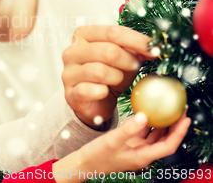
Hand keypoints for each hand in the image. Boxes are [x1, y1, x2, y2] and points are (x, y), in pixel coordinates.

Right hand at [52, 112, 190, 182]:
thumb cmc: (97, 156)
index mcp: (142, 157)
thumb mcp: (112, 141)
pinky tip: (148, 111)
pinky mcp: (129, 143)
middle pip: (165, 140)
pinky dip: (148, 122)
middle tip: (180, 109)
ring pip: (155, 136)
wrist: (84, 163)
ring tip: (168, 108)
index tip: (185, 118)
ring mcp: (136, 148)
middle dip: (174, 126)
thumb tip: (144, 115)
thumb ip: (128, 128)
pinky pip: (143, 132)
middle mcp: (142, 153)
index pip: (168, 146)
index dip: (179, 133)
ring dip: (163, 124)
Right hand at [62, 25, 157, 128]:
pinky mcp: (69, 93)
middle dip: (128, 61)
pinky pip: (90, 90)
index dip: (137, 40)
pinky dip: (103, 92)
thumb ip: (136, 48)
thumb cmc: (110, 75)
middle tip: (134, 67)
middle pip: (108, 51)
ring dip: (116, 78)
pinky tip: (104, 92)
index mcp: (83, 35)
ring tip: (117, 80)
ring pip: (100, 71)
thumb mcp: (125, 58)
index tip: (155, 49)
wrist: (96, 101)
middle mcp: (72, 51)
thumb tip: (155, 46)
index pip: (113, 32)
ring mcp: (68, 72)